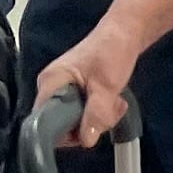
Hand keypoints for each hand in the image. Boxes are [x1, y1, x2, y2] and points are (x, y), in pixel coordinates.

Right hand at [37, 29, 136, 145]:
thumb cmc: (113, 49)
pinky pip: (85, 115)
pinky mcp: (77, 94)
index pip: (44, 124)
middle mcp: (52, 89)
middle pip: (62, 126)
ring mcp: (65, 91)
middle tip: (109, 112)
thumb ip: (96, 113)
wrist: (127, 32)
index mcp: (50, 82)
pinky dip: (101, 113)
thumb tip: (86, 140)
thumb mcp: (107, 84)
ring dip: (100, 118)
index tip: (87, 129)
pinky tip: (115, 101)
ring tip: (115, 102)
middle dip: (89, 125)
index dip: (65, 133)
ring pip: (77, 123)